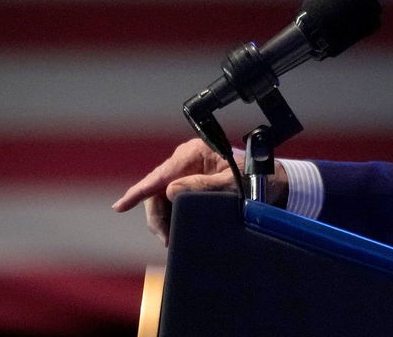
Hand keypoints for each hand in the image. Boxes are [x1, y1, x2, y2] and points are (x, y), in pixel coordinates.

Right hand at [111, 138, 288, 244]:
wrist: (271, 184)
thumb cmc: (256, 180)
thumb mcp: (232, 185)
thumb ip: (204, 186)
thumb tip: (171, 191)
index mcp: (196, 152)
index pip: (161, 174)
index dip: (139, 191)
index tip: (120, 206)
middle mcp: (187, 159)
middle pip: (157, 190)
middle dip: (158, 217)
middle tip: (166, 240)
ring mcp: (187, 171)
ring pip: (161, 198)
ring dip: (163, 220)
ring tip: (170, 239)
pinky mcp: (189, 183)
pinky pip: (170, 201)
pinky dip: (170, 217)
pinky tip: (173, 231)